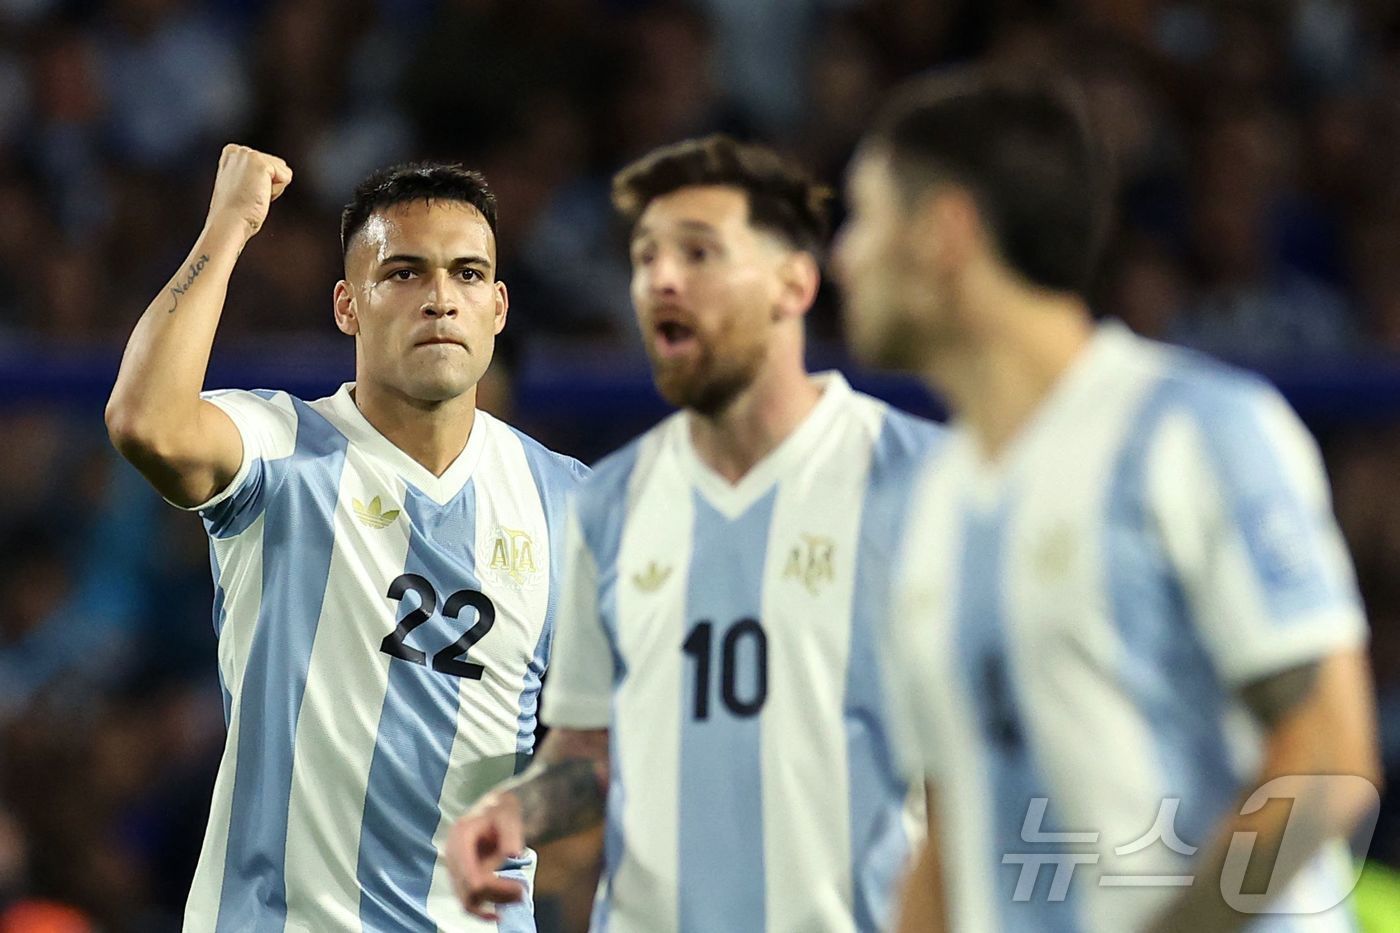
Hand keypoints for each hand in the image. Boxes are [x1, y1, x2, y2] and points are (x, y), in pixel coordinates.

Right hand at [206, 144, 292, 240]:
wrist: (229, 221)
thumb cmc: (234, 212)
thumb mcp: (241, 185)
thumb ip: (252, 175)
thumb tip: (267, 178)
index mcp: (231, 153)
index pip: (268, 165)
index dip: (263, 184)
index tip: (246, 193)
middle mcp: (239, 151)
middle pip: (277, 167)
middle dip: (269, 185)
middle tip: (250, 196)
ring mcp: (248, 155)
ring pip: (283, 171)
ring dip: (273, 189)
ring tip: (253, 195)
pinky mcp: (260, 163)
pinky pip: (286, 177)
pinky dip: (277, 191)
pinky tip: (258, 195)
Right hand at [445, 790, 528, 920]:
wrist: (493, 808)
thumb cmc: (501, 811)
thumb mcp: (509, 816)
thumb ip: (511, 835)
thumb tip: (514, 854)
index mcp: (461, 838)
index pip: (471, 875)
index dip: (494, 888)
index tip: (519, 889)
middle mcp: (453, 856)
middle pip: (469, 890)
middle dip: (497, 895)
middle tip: (523, 892)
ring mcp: (455, 868)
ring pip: (468, 899)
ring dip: (493, 902)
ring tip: (519, 894)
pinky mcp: (460, 877)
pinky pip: (467, 900)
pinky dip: (482, 910)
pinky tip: (498, 914)